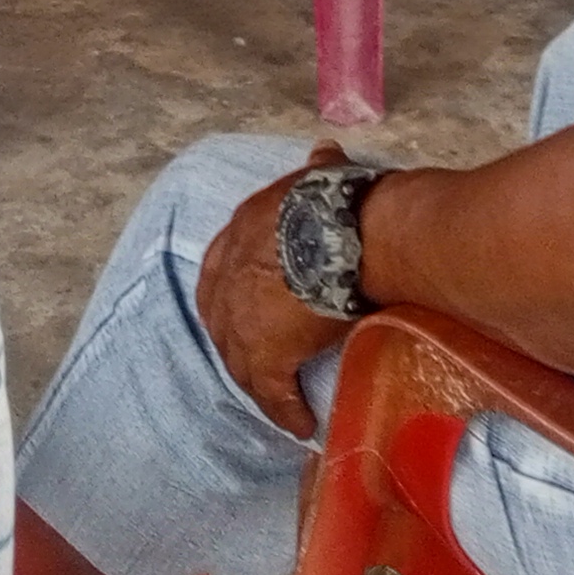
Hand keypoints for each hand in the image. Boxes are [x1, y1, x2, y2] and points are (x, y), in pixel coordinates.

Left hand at [195, 145, 356, 437]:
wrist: (352, 233)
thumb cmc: (345, 201)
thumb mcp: (325, 176)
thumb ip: (320, 169)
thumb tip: (325, 151)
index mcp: (242, 229)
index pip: (220, 269)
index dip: (230, 293)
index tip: (244, 311)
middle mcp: (230, 272)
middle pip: (221, 319)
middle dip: (237, 342)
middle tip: (260, 363)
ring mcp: (242, 317)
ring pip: (240, 360)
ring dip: (258, 382)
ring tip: (279, 399)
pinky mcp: (266, 353)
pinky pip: (272, 391)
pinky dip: (284, 409)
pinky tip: (300, 423)